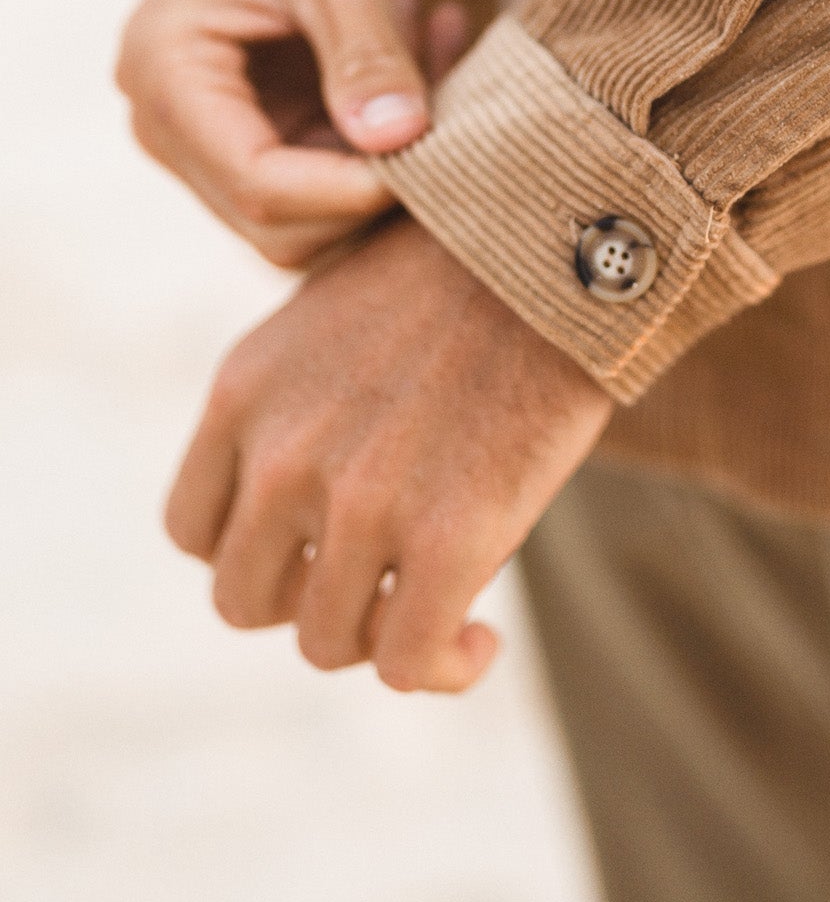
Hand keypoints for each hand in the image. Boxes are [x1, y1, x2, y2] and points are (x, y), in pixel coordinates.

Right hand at [117, 0, 464, 266]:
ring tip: (432, 34)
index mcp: (166, 76)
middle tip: (452, 103)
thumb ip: (366, 47)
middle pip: (279, 223)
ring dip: (392, 150)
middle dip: (377, 182)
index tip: (437, 150)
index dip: (353, 189)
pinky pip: (333, 167)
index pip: (258, 184)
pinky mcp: (260, 127)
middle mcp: (172, 122)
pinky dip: (393, 125)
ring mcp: (213, 133)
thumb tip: (398, 142)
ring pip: (315, 209)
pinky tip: (431, 34)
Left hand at [165, 216, 613, 690]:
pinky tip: (482, 638)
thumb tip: (320, 476)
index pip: (194, 530)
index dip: (256, 552)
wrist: (563, 235)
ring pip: (326, 642)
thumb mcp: (337, 305)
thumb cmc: (468, 259)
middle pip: (247, 599)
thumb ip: (301, 392)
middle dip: (311, 599)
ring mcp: (361, 502)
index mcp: (244, 389)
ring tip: (440, 603)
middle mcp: (284, 453)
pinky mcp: (449, 538)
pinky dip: (444, 666)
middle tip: (380, 578)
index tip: (315, 545)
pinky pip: (410, 662)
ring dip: (380, 635)